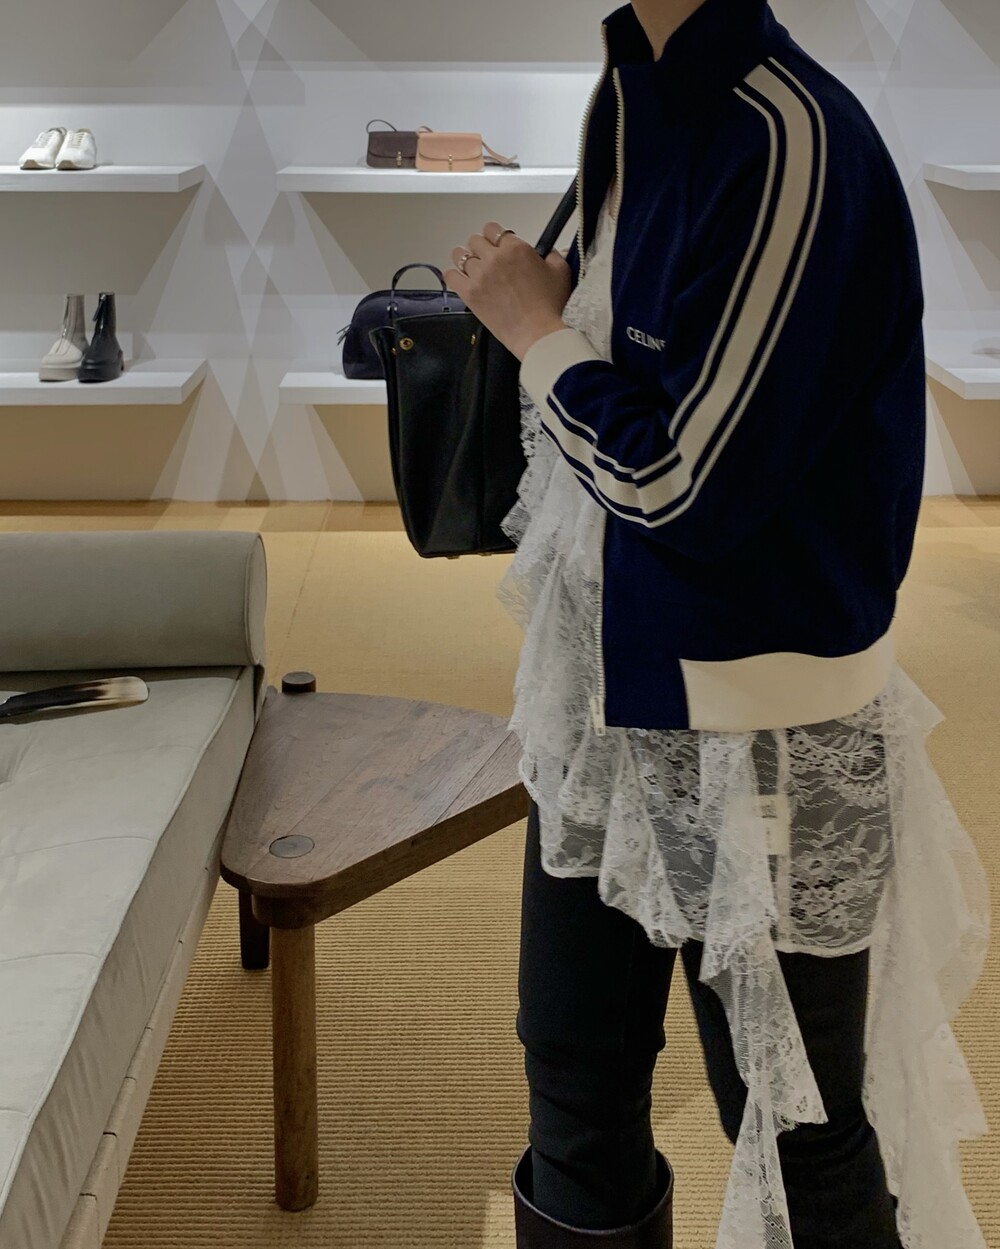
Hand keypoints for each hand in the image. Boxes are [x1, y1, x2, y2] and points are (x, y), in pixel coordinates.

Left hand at [444, 221, 572, 361]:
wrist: (538, 334)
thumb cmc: (550, 307)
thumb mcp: (560, 273)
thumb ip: (553, 255)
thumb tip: (549, 251)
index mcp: (516, 248)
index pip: (493, 229)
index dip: (494, 236)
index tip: (497, 244)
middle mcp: (495, 258)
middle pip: (475, 240)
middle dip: (481, 248)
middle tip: (487, 259)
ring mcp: (480, 276)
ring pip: (460, 255)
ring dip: (465, 259)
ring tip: (472, 267)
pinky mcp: (470, 294)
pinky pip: (450, 276)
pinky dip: (454, 275)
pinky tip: (461, 280)